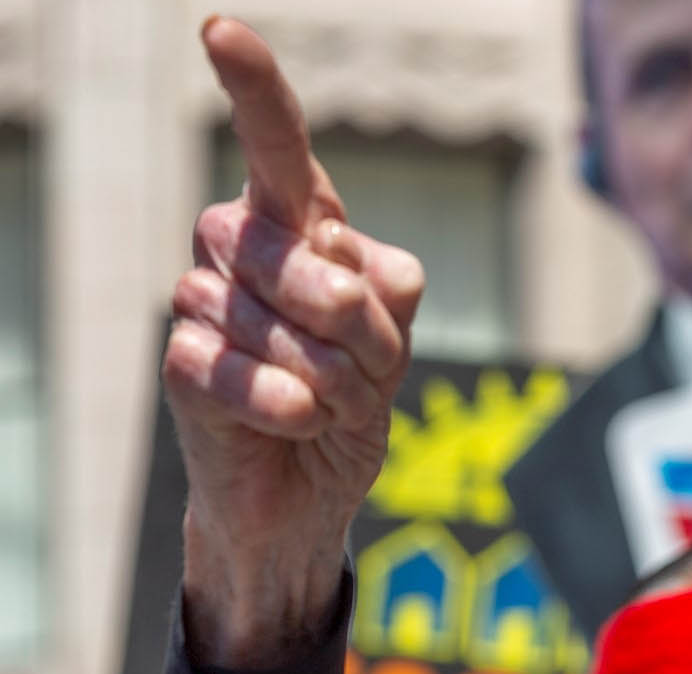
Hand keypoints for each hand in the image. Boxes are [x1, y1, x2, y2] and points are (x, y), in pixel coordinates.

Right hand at [165, 17, 424, 666]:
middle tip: (364, 372)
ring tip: (326, 403)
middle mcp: (239, 247)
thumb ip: (383, 293)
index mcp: (300, 223)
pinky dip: (286, 408)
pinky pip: (239, 373)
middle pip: (307, 257)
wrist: (312, 492)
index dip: (254, 90)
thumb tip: (339, 271)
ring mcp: (202, 302)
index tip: (220, 32)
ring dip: (333, 381)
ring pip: (282, 324)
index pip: (277, 144)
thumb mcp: (394, 342)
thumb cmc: (354, 399)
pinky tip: (293, 424)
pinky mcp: (180, 363)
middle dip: (362, 331)